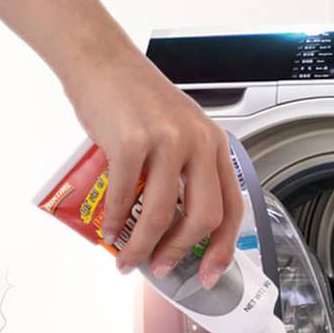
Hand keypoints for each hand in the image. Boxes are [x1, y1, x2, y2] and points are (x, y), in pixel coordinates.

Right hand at [62, 43, 242, 288]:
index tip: (211, 273)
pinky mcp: (132, 141)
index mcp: (214, 145)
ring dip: (143, 246)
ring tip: (128, 259)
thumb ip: (184, 174)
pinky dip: (115, 222)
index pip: (233, 207)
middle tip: (164, 268)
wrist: (100, 59)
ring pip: (162, 214)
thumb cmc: (137, 99)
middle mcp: (198, 142)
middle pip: (204, 217)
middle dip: (182, 253)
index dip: (224, 247)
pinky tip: (109, 232)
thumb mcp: (179, 131)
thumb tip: (173, 230)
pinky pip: (124, 197)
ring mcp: (167, 141)